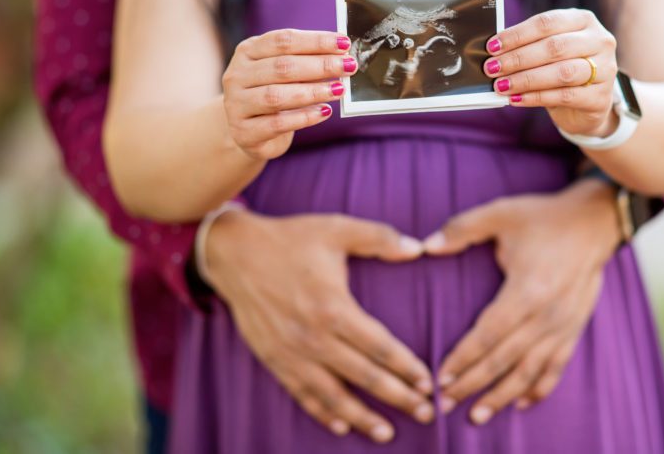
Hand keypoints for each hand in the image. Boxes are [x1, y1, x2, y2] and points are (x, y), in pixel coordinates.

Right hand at [203, 208, 434, 442]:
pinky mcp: (273, 359)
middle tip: (425, 414)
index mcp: (334, 308)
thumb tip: (419, 247)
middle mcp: (314, 337)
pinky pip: (301, 394)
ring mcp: (291, 353)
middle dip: (398, 398)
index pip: (380, 347)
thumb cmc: (291, 239)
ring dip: (362, 417)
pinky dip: (322, 412)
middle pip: (364, 376)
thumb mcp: (337, 229)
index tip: (428, 382)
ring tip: (387, 433)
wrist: (235, 252)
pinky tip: (340, 426)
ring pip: (333, 395)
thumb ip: (380, 238)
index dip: (407, 367)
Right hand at [222, 28, 355, 159]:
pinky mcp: (244, 132)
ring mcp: (236, 105)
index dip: (315, 41)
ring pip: (277, 95)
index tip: (344, 43)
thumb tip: (342, 55)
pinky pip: (277, 123)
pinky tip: (324, 112)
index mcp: (247, 51)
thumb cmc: (271, 94)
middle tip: (348, 66)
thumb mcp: (281, 72)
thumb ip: (305, 61)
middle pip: (282, 67)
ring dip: (313, 92)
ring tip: (338, 89)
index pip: (283, 41)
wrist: (247, 131)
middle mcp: (237, 75)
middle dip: (320, 66)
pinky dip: (304, 117)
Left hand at [422, 179, 621, 422]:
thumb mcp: (500, 213)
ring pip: (530, 371)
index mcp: (528, 289)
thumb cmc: (542, 217)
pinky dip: (539, 388)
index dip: (464, 358)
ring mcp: (564, 324)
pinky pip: (557, 367)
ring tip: (477, 416)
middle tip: (445, 403)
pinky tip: (520, 403)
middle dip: (473, 384)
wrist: (594, 222)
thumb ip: (462, 229)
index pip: (488, 334)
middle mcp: (548, 314)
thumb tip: (425, 245)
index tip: (441, 376)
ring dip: (502, 395)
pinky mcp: (575, 328)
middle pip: (505, 359)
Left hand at [484, 9, 619, 137]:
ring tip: (501, 85)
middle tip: (492, 68)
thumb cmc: (562, 69)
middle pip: (554, 47)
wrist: (588, 104)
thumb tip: (494, 50)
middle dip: (518, 58)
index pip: (547, 22)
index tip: (492, 46)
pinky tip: (516, 99)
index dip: (518, 34)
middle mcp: (599, 41)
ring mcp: (605, 69)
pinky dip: (536, 97)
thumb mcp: (550, 51)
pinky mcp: (600, 97)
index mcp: (584, 20)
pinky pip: (564, 96)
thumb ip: (529, 45)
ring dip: (526, 79)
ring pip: (562, 72)